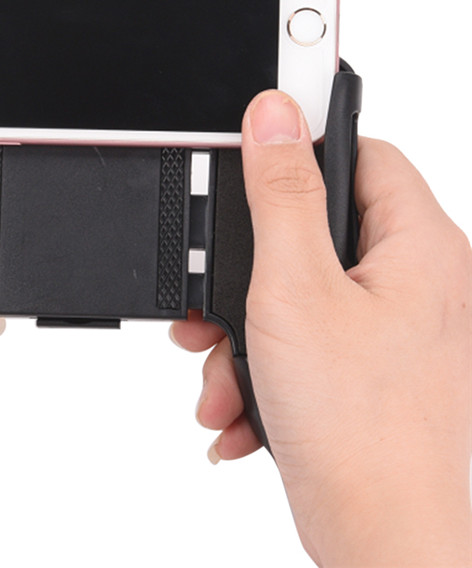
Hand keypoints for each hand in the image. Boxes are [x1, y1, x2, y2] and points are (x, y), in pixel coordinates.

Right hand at [171, 90, 471, 565]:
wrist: (395, 551)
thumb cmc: (370, 436)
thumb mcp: (298, 292)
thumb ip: (282, 195)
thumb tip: (275, 115)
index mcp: (416, 248)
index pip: (361, 152)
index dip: (304, 144)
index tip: (259, 133)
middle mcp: (412, 286)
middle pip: (312, 232)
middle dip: (250, 270)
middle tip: (221, 300)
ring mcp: (387, 334)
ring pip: (295, 294)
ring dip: (245, 332)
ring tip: (223, 370)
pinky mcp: (361, 374)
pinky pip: (298, 345)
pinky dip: (261, 371)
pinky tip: (243, 408)